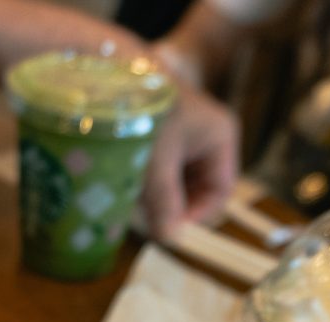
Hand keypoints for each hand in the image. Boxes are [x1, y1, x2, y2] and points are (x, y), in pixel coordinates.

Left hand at [142, 79, 238, 242]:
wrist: (108, 74)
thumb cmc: (143, 117)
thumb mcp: (156, 166)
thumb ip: (166, 204)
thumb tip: (171, 239)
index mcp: (220, 138)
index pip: (220, 191)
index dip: (198, 216)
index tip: (169, 231)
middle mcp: (206, 136)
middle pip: (198, 187)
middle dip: (174, 207)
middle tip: (147, 222)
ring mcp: (182, 134)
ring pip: (176, 179)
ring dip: (157, 196)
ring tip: (133, 204)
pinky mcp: (159, 134)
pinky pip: (159, 167)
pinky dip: (145, 181)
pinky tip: (126, 186)